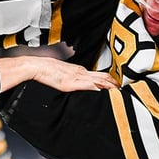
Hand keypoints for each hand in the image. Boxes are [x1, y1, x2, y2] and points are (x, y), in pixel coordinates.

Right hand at [0, 55, 117, 92]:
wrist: (34, 67)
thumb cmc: (43, 71)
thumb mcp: (59, 75)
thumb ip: (68, 79)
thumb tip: (72, 84)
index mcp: (77, 70)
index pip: (97, 74)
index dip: (108, 79)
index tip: (117, 84)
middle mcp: (79, 72)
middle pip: (101, 76)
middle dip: (113, 83)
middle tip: (124, 88)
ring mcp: (76, 77)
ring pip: (98, 80)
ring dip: (109, 86)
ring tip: (119, 91)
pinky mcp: (71, 82)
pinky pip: (87, 85)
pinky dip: (97, 88)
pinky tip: (103, 92)